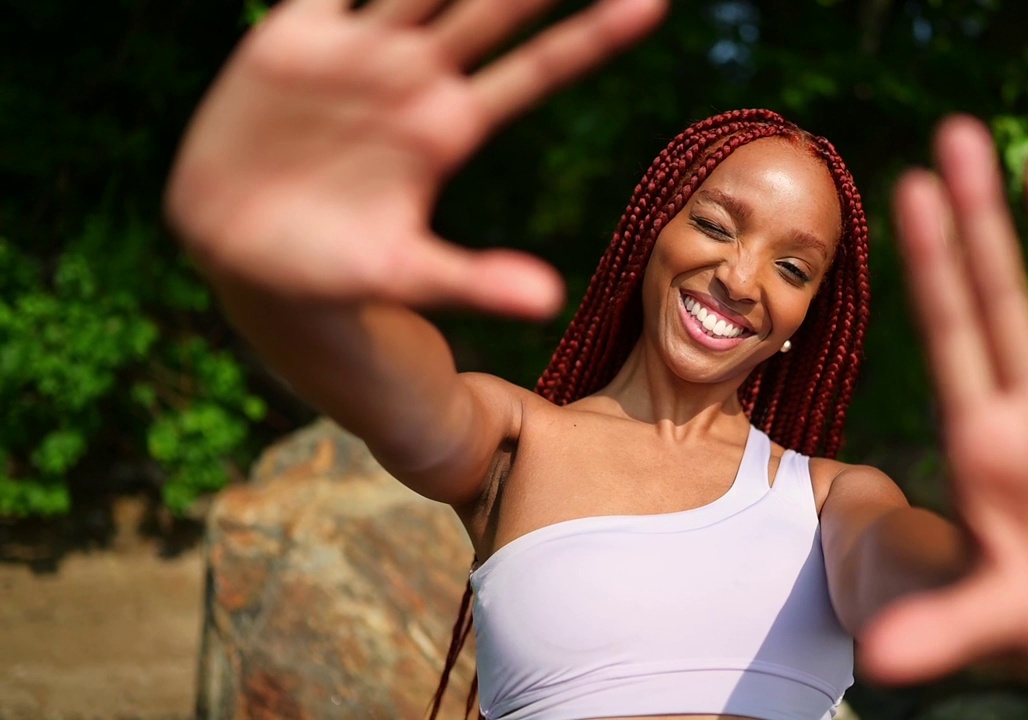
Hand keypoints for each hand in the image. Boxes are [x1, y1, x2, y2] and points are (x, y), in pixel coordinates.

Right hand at [166, 0, 664, 317]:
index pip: (537, 70)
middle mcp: (414, 76)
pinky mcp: (296, 38)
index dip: (591, 36)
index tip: (652, 4)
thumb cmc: (334, 269)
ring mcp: (359, 52)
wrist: (244, 252)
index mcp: (450, 127)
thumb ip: (473, 280)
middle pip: (491, 8)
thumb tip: (547, 301)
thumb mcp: (403, 275)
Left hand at [862, 117, 1027, 682]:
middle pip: (1004, 300)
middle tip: (959, 136)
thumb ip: (939, 630)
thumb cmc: (1019, 615)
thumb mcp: (983, 623)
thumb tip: (881, 665)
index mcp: (988, 444)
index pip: (953, 333)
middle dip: (984, 221)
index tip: (909, 191)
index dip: (934, 262)